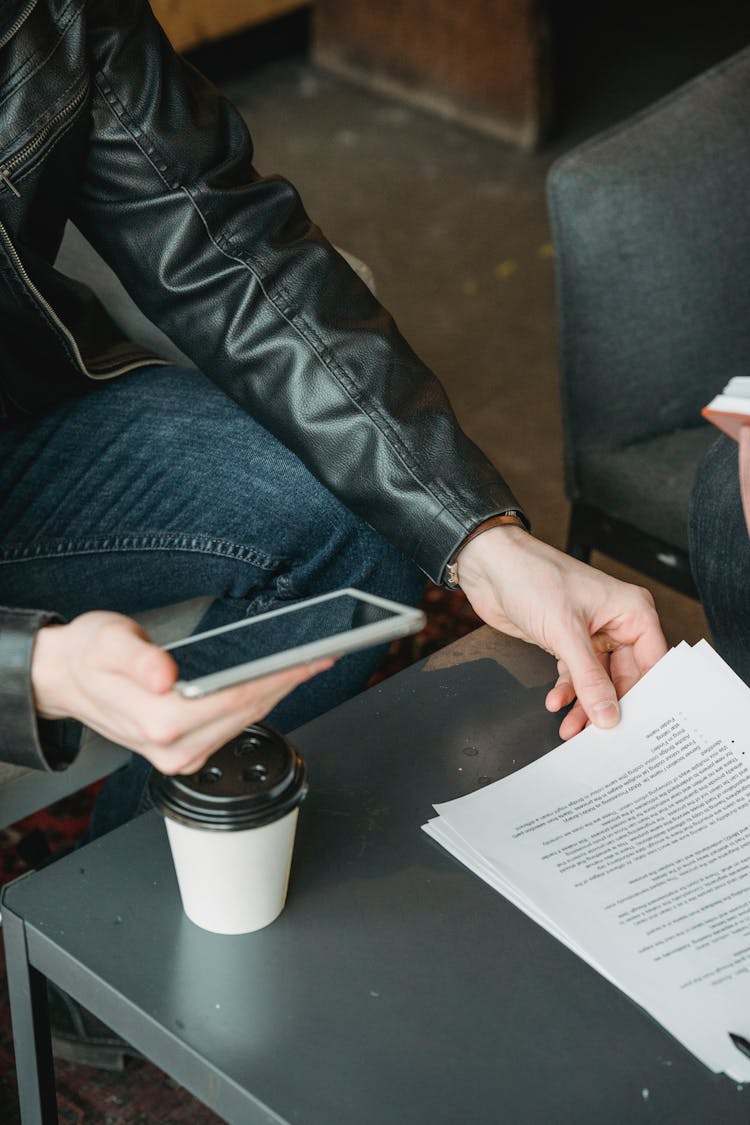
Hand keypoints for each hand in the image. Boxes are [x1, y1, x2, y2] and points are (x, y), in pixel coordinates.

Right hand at [31, 611, 333, 773]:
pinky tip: (275, 681)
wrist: (68, 677)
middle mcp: (172, 748)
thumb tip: (164, 675)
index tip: (305, 660)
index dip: (272, 679)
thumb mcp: (106, 641)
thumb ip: (136, 658)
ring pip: (246, 722)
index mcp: (156, 722)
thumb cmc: (88, 655)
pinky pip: (234, 726)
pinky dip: (259, 702)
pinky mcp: (186, 751)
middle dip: (286, 683)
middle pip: (246, 713)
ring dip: (279, 693)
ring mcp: (180, 755)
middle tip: (322, 656)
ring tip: (308, 665)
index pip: (232, 699)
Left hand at [455, 526, 666, 738]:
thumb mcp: (566, 632)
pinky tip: (555, 703)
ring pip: (598, 681)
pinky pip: (575, 675)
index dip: (648, 696)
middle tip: (601, 737)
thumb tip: (608, 714)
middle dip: (609, 706)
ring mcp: (592, 634)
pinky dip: (566, 691)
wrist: (490, 567)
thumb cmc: (533, 577)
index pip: (653, 663)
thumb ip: (589, 678)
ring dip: (584, 705)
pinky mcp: (567, 642)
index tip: (640, 727)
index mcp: (632, 611)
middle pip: (626, 678)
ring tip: (570, 729)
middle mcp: (617, 623)